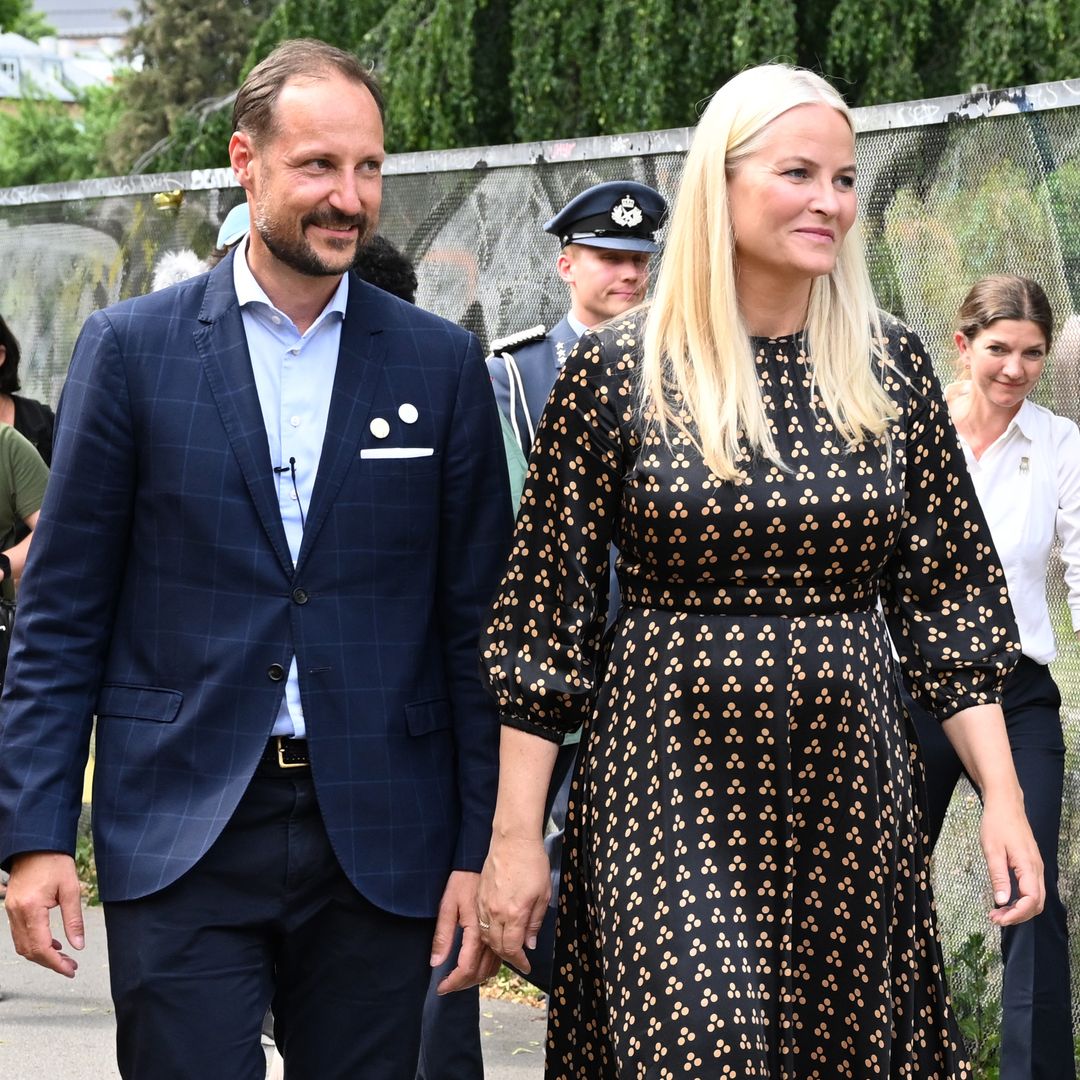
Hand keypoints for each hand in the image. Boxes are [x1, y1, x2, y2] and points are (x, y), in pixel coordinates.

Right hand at [4, 851, 83, 976]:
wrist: (36, 845)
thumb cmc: (55, 862)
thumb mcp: (71, 889)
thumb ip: (74, 919)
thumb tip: (78, 945)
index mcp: (31, 908)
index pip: (41, 947)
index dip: (56, 963)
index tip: (70, 970)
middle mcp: (16, 913)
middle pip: (29, 951)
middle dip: (50, 963)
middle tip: (70, 966)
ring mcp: (11, 911)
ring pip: (22, 945)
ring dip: (41, 955)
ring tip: (63, 957)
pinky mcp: (12, 908)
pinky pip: (20, 934)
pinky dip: (34, 943)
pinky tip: (52, 943)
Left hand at [429, 869, 500, 993]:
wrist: (481, 863)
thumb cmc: (463, 881)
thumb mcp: (447, 905)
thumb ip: (443, 935)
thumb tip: (436, 962)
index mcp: (475, 932)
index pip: (467, 969)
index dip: (454, 983)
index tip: (441, 988)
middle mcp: (489, 936)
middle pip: (481, 973)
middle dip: (463, 984)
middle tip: (448, 986)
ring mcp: (497, 933)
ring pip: (492, 968)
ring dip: (475, 979)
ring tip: (459, 979)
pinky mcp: (501, 929)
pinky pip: (497, 958)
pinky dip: (487, 968)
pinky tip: (476, 966)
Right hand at [476, 831, 549, 972]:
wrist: (513, 839)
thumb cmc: (532, 863)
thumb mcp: (543, 894)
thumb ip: (535, 922)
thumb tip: (529, 944)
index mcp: (514, 913)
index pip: (512, 949)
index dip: (519, 961)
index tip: (526, 966)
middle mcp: (495, 912)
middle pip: (497, 946)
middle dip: (508, 957)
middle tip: (518, 959)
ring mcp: (484, 904)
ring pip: (485, 937)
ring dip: (495, 947)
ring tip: (507, 948)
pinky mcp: (478, 896)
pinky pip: (479, 923)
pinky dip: (486, 933)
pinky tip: (495, 932)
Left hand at [980, 794, 1043, 926]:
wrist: (1005, 805)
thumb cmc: (997, 824)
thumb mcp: (992, 850)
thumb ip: (998, 876)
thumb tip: (1001, 901)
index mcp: (1029, 866)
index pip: (1031, 900)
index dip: (1018, 914)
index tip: (999, 919)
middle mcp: (1037, 869)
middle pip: (1036, 903)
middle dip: (1018, 916)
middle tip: (995, 918)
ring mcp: (1036, 867)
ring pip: (1035, 898)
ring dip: (1019, 909)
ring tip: (997, 912)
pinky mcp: (1031, 865)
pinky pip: (1031, 889)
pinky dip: (1020, 899)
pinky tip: (1005, 900)